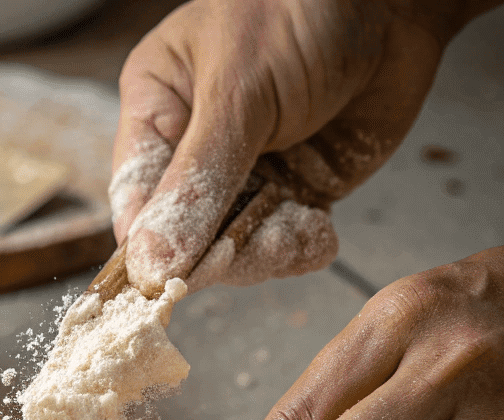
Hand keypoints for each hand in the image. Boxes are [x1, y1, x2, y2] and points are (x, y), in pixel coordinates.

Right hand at [111, 0, 487, 293]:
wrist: (398, 1)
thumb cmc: (304, 11)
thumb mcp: (239, 91)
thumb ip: (197, 180)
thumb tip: (149, 262)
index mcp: (157, 112)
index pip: (133, 199)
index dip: (145, 246)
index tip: (164, 280)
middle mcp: (191, 152)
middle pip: (178, 238)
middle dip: (216, 252)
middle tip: (251, 250)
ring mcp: (242, 178)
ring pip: (229, 252)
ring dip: (265, 253)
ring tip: (301, 227)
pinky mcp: (289, 196)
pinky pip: (279, 247)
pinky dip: (299, 249)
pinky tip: (319, 229)